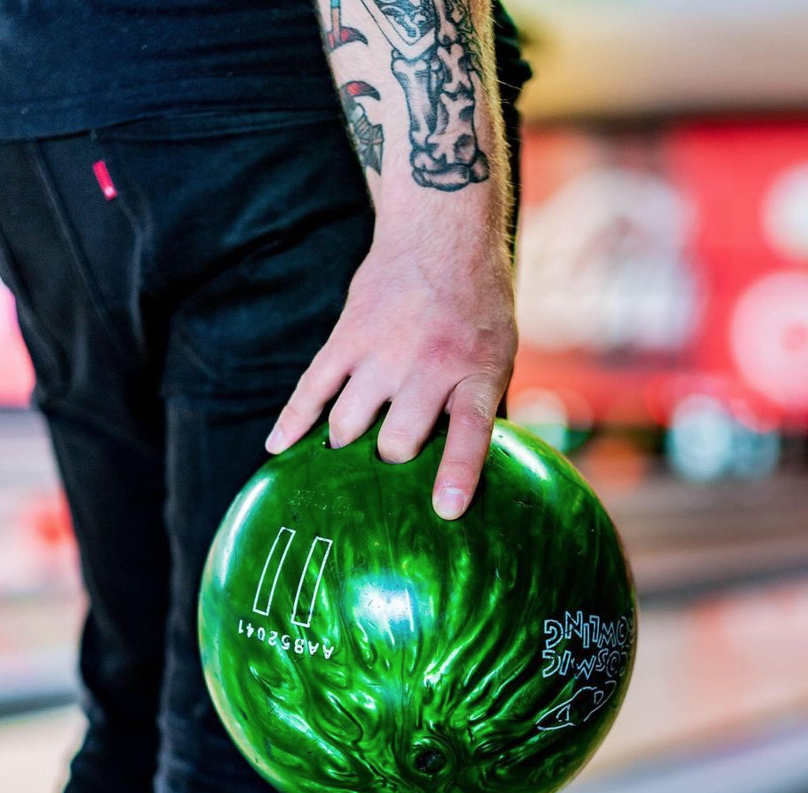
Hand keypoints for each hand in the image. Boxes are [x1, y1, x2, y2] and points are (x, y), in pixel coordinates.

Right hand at [265, 232, 517, 519]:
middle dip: (390, 464)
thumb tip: (466, 468)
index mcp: (473, 373)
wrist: (441, 234)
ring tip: (348, 455)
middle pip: (395, 441)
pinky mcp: (347, 338)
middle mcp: (427, 367)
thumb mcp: (497, 355)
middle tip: (389, 467)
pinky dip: (292, 421)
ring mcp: (382, 353)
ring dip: (346, 447)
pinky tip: (277, 448)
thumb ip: (477, 406)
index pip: (467, 433)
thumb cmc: (476, 306)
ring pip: (348, 423)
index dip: (456, 475)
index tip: (444, 510)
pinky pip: (311, 387)